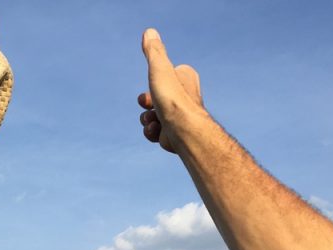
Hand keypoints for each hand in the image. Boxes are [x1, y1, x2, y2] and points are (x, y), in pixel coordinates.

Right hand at [138, 29, 203, 153]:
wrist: (183, 130)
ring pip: (152, 115)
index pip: (164, 75)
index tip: (154, 84)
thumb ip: (154, 51)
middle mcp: (185, 96)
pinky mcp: (174, 134)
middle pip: (154, 97)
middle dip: (146, 103)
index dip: (154, 81)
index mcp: (185, 78)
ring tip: (154, 120)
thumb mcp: (159, 68)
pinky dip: (152, 131)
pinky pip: (155, 131)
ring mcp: (180, 116)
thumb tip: (149, 32)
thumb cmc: (172, 98)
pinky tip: (157, 130)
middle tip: (147, 104)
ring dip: (147, 118)